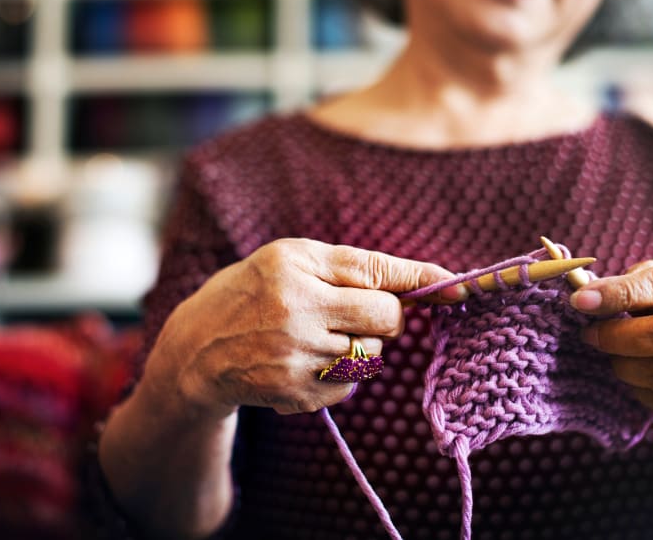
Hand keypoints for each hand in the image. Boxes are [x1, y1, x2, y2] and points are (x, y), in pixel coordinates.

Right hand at [148, 238, 465, 417]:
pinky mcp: (295, 393)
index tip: (457, 286)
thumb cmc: (250, 294)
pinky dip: (339, 375)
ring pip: (372, 354)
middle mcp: (295, 308)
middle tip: (362, 315)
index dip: (421, 279)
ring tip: (317, 338)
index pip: (375, 271)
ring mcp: (295, 355)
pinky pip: (350, 385)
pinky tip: (304, 363)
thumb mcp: (287, 260)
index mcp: (294, 265)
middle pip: (387, 319)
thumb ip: (347, 267)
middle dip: (389, 318)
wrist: (195, 351)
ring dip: (359, 346)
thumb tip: (414, 284)